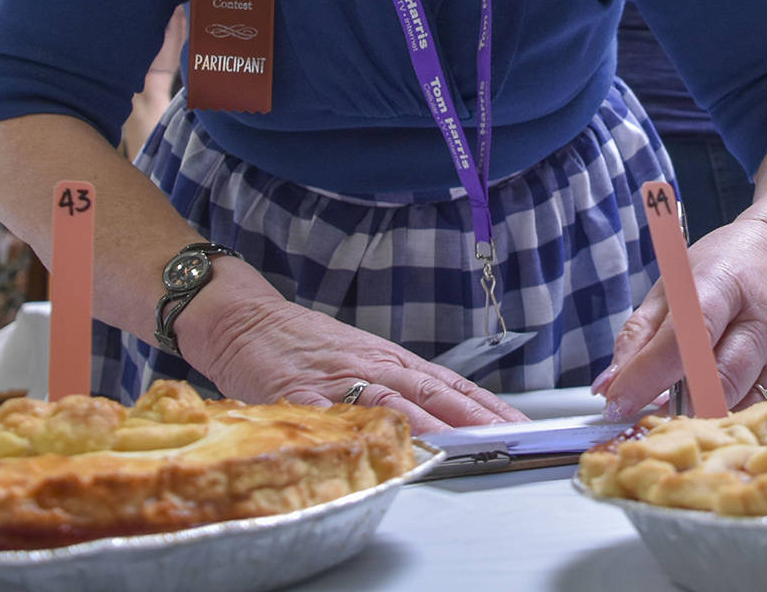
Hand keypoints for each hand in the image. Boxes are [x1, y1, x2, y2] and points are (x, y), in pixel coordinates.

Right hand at [178, 280, 525, 432]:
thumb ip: (397, 385)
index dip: (487, 405)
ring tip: (467, 444)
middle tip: (510, 436)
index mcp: (391, 359)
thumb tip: (444, 410)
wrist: (246, 321)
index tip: (519, 424)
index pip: (451, 384)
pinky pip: (339, 417)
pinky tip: (387, 443)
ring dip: (435, 425)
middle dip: (476, 418)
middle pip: (436, 393)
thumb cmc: (307, 344)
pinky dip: (365, 430)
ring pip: (398, 403)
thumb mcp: (362, 357)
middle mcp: (375, 366)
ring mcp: (341, 379)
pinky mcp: (305, 394)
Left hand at [592, 215, 766, 420]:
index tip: (617, 403)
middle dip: (676, 404)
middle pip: (717, 381)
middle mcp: (763, 320)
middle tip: (649, 409)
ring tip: (682, 399)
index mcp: (724, 285)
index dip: (647, 377)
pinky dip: (727, 412)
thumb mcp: (671, 287)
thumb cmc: (723, 268)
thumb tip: (607, 388)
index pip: (684, 340)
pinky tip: (713, 398)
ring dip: (702, 412)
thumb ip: (637, 336)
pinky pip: (755, 410)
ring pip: (737, 404)